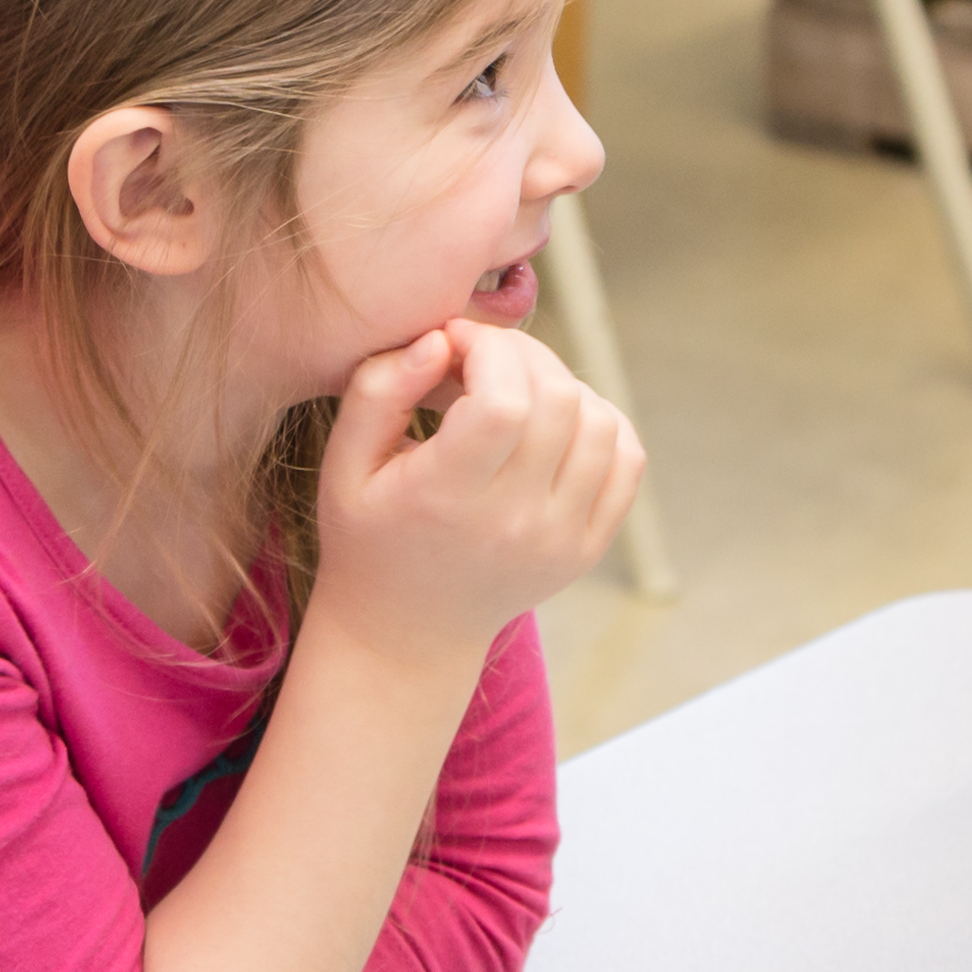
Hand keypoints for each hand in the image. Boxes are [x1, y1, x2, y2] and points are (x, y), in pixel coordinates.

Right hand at [310, 317, 645, 663]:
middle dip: (522, 354)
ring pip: (601, 423)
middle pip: (557, 400)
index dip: (487, 349)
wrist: (407, 631)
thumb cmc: (367, 536)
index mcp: (447, 499)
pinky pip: (627, 460)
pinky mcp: (587, 548)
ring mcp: (560, 540)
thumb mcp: (344, 463)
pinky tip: (554, 423)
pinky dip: (601, 423)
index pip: (503, 401)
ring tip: (516, 390)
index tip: (455, 343)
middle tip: (482, 359)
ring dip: (561, 385)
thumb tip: (441, 340)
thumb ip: (379, 388)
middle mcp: (514, 523)